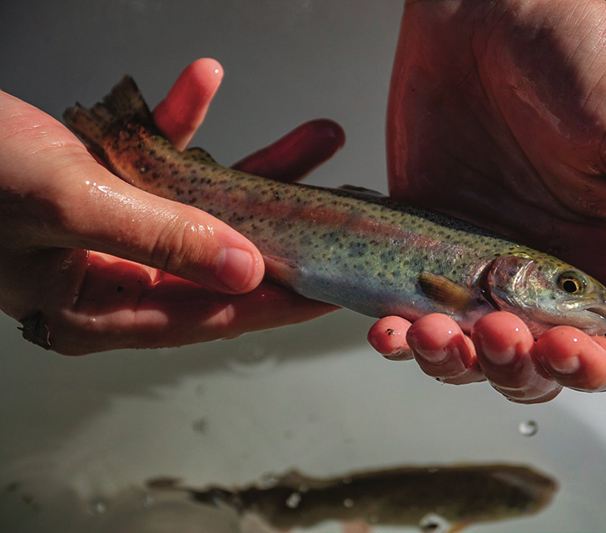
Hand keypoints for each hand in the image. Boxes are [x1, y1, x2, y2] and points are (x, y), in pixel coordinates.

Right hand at [0, 58, 340, 354]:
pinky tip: (202, 78)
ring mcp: (110, 230)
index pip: (206, 316)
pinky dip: (180, 119)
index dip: (273, 303)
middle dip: (281, 228)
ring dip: (254, 164)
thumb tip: (244, 271)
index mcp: (95, 310)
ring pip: (201, 205)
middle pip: (216, 259)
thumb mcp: (70, 202)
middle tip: (342, 215)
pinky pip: (157, 154)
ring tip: (317, 138)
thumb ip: (161, 239)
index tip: (329, 289)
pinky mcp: (102, 184)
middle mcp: (108, 275)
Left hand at [368, 0, 605, 401]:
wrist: (482, 9)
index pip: (605, 349)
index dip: (583, 367)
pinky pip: (414, 309)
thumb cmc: (572, 55)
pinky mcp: (428, 244)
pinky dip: (401, 334)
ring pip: (467, 350)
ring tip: (434, 332)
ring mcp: (480, 261)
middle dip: (510, 366)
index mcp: (603, 255)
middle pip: (530, 363)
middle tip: (493, 329)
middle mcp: (541, 269)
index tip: (556, 347)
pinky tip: (390, 332)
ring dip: (450, 361)